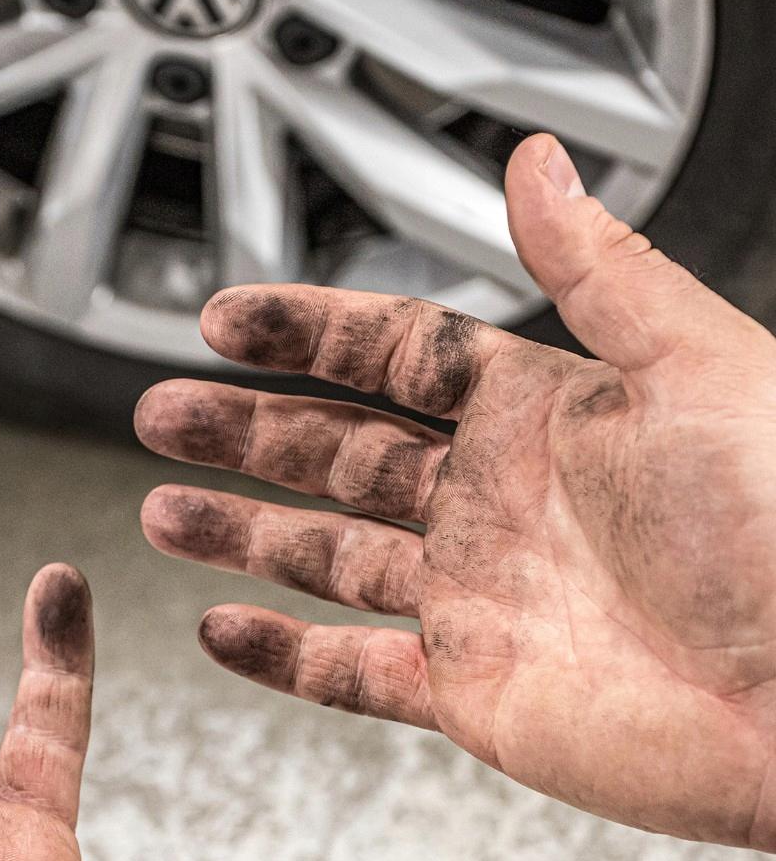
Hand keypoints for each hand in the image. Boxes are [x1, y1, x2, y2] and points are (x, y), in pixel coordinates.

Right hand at [138, 134, 775, 851]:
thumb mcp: (697, 365)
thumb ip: (597, 271)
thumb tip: (534, 169)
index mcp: (543, 418)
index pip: (395, 357)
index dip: (306, 334)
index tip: (227, 320)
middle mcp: (495, 506)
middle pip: (337, 455)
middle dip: (244, 431)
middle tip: (164, 414)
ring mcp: (475, 600)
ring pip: (326, 558)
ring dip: (240, 534)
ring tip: (164, 511)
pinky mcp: (472, 691)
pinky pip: (352, 673)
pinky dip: (282, 656)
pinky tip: (224, 628)